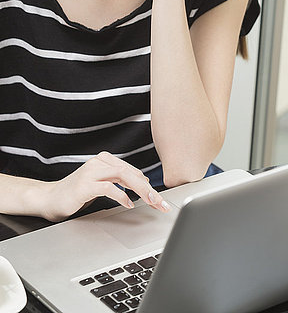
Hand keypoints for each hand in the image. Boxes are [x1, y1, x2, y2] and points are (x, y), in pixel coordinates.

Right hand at [41, 151, 170, 221]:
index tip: (160, 199)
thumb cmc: (77, 193)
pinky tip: (128, 204)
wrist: (50, 199)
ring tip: (151, 202)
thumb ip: (119, 182)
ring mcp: (91, 171)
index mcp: (105, 159)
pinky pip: (109, 187)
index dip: (148, 185)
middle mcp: (99, 162)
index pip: (132, 170)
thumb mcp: (102, 184)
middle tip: (160, 202)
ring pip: (123, 176)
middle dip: (149, 188)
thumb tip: (143, 188)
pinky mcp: (85, 184)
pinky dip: (121, 196)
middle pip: (131, 172)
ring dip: (140, 190)